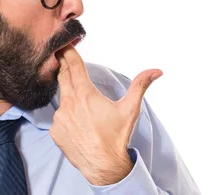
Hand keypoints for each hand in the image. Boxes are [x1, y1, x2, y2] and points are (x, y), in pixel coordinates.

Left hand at [49, 44, 162, 185]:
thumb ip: (140, 86)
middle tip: (61, 55)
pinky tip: (78, 123)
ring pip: (61, 98)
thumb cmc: (117, 138)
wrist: (104, 167)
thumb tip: (156, 71)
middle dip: (63, 65)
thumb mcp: (130, 109)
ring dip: (68, 95)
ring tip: (81, 104)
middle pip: (62, 76)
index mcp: (85, 95)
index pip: (74, 66)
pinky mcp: (54, 131)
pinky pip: (58, 117)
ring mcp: (59, 118)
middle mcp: (69, 103)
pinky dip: (66, 115)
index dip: (69, 52)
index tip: (64, 44)